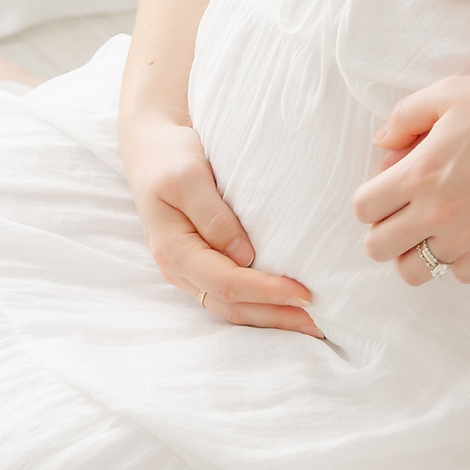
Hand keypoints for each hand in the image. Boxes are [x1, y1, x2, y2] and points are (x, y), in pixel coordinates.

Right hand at [119, 109, 320, 336]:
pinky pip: (229, 295)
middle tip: (319, 323)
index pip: (226, 282)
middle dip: (275, 316)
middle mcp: (180, 269)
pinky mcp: (201, 263)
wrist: (151, 146)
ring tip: (309, 323)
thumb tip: (244, 256)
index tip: (304, 292)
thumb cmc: (170, 156)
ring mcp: (189, 270)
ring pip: (231, 307)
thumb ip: (213, 216)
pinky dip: (258, 304)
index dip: (266, 291)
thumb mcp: (187, 176)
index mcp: (175, 250)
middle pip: (232, 306)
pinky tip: (282, 305)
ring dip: (269, 317)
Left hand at [352, 73, 469, 283]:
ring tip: (425, 230)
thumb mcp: (451, 92)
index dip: (367, 199)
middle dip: (381, 233)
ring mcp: (469, 237)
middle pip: (381, 249)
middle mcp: (439, 213)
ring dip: (413, 252)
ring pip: (417, 271)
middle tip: (395, 216)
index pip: (365, 208)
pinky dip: (455, 260)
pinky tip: (462, 236)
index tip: (381, 191)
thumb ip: (406, 116)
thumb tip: (382, 142)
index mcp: (421, 173)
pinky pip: (460, 274)